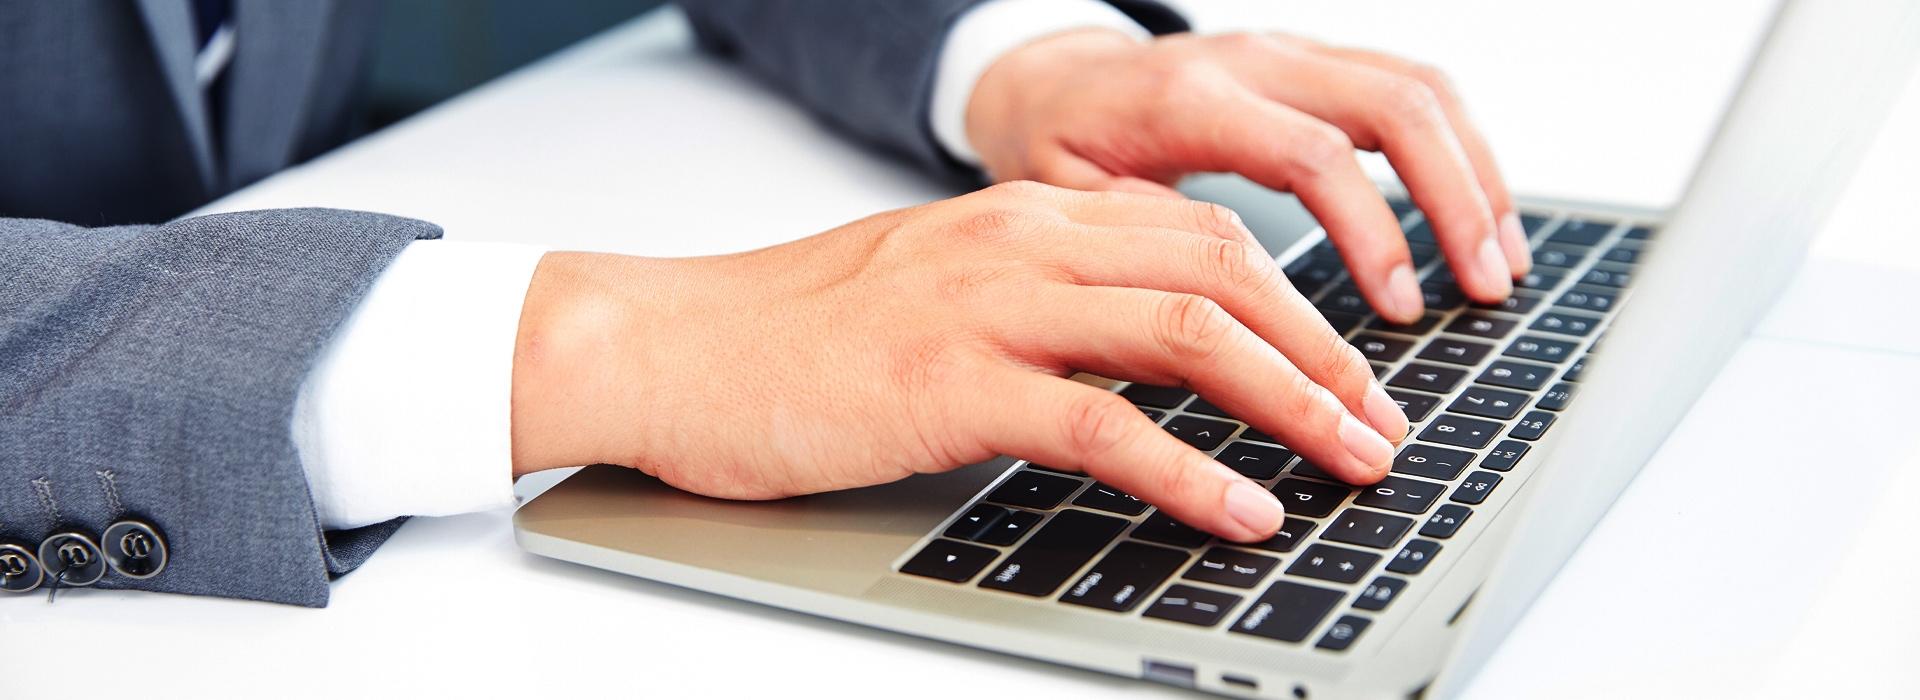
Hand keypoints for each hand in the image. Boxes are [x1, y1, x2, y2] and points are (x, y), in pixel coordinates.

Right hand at [508, 182, 1406, 541]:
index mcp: (1023, 216)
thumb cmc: (788, 332)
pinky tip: (1240, 509)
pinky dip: (1191, 472)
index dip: (1300, 304)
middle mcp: (1021, 243)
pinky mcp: (948, 384)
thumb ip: (1033, 306)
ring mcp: (987, 307)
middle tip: (1383, 423)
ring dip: (1295, 402)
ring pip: (1190, 334)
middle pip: (1224, 274)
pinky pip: (1104, 423)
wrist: (664, 343)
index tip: (1351, 369)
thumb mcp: (932, 290)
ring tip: (1354, 462)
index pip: (1200, 237)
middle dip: (1327, 352)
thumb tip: (1128, 366)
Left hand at [965, 30, 1530, 322]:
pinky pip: (1411, 87)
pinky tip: (1480, 214)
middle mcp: (1253, 61)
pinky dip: (1459, 150)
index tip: (1401, 309)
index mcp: (1191, 100)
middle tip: (1485, 287)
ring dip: (1476, 175)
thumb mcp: (1069, 199)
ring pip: (1418, 88)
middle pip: (1392, 106)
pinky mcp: (1316, 63)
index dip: (1370, 232)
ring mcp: (1292, 54)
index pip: (1313, 155)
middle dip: (1455, 200)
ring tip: (1501, 263)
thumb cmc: (1062, 147)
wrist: (1055, 83)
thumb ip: (1140, 240)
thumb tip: (1218, 306)